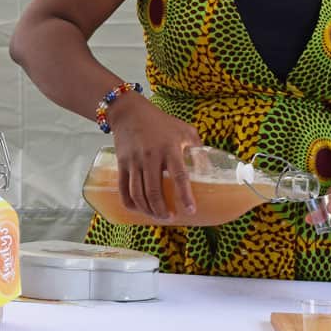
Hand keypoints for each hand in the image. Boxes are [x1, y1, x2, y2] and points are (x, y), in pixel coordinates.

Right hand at [108, 92, 201, 220]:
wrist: (129, 112)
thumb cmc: (159, 121)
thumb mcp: (184, 130)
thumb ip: (197, 148)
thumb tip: (209, 168)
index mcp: (170, 148)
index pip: (179, 176)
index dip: (185, 195)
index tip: (191, 210)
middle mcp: (151, 156)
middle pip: (154, 191)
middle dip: (162, 210)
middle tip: (171, 218)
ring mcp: (134, 161)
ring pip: (138, 193)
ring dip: (148, 210)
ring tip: (158, 216)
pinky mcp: (121, 163)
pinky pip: (124, 189)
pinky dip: (130, 204)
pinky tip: (138, 210)